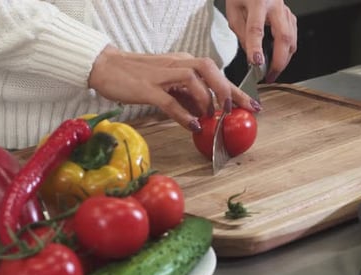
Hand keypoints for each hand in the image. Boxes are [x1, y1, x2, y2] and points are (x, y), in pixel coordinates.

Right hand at [88, 45, 261, 131]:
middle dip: (226, 90)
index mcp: (184, 61)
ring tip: (208, 117)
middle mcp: (177, 63)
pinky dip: (184, 114)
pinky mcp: (147, 88)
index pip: (216, 73)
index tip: (253, 105)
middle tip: (232, 110)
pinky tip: (192, 126)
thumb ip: (187, 95)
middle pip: (210, 69)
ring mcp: (162, 74)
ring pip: (193, 80)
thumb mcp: (169, 84)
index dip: (236, 90)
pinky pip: (170, 100)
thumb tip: (205, 113)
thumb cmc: (138, 76)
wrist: (106, 66)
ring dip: (205, 100)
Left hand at [225, 0, 297, 82]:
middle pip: (283, 37)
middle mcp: (275, 5)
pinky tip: (279, 58)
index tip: (256, 63)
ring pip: (292, 39)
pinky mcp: (290, 16)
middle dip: (278, 61)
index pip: (256, 28)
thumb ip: (241, 33)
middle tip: (269, 76)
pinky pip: (293, 36)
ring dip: (284, 59)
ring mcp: (285, 10)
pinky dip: (287, 51)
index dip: (256, 47)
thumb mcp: (233, 11)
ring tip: (272, 72)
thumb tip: (251, 54)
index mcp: (257, 1)